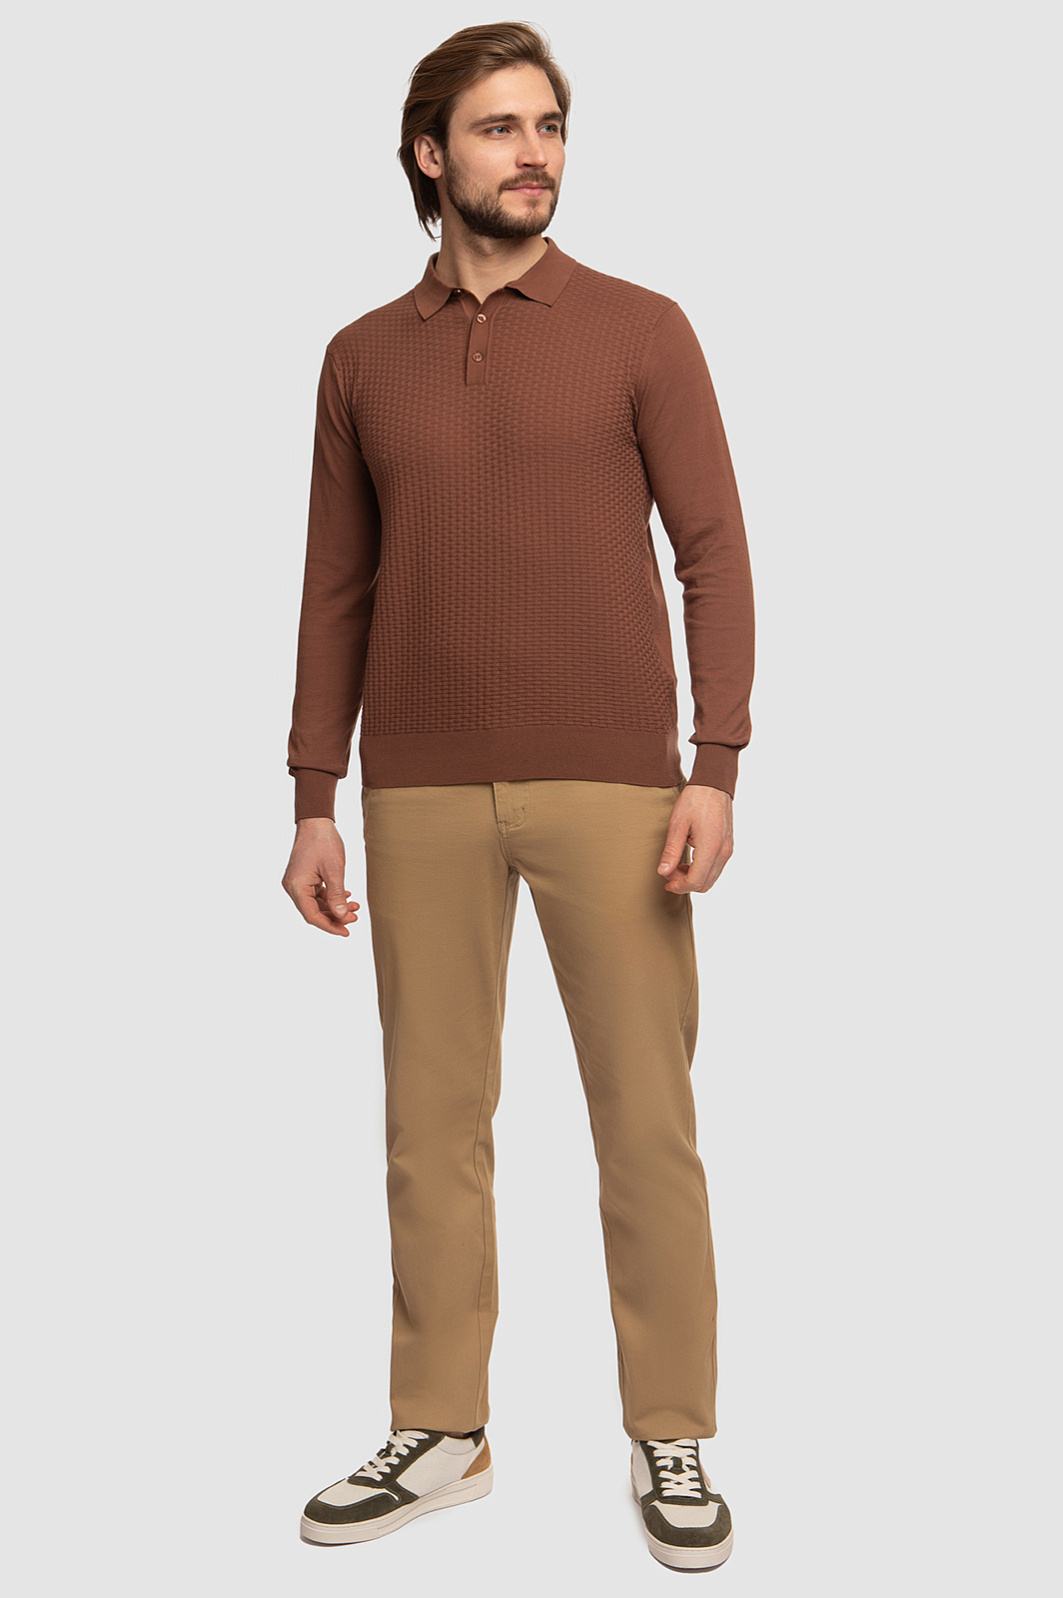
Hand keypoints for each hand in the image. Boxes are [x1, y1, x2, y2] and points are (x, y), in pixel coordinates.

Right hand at [281, 818, 360, 935]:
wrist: (316, 822)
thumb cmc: (324, 842)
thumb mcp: (335, 870)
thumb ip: (337, 895)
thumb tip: (341, 916)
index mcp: (297, 886)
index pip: (312, 915)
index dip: (329, 926)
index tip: (346, 932)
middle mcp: (293, 887)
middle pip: (313, 912)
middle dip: (335, 917)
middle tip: (355, 917)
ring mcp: (297, 882)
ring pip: (316, 904)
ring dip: (334, 907)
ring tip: (354, 907)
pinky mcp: (303, 878)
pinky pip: (316, 894)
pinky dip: (330, 897)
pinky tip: (346, 896)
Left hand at [657, 784, 733, 893]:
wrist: (713, 785)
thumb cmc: (694, 801)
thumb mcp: (677, 824)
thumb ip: (671, 851)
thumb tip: (663, 872)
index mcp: (711, 846)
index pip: (696, 880)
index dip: (679, 886)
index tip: (666, 881)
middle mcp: (723, 851)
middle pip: (705, 884)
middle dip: (685, 883)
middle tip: (669, 872)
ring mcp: (728, 849)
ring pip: (711, 878)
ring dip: (693, 878)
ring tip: (676, 866)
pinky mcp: (728, 846)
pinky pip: (715, 868)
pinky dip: (701, 871)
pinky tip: (688, 860)